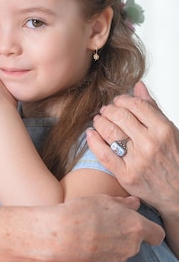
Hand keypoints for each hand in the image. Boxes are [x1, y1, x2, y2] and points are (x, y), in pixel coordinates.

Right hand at [44, 195, 164, 261]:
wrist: (58, 236)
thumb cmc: (80, 213)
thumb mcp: (102, 200)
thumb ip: (122, 203)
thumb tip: (133, 203)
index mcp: (135, 227)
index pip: (156, 234)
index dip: (148, 229)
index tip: (136, 223)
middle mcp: (132, 246)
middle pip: (135, 241)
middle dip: (124, 233)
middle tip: (104, 222)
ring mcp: (119, 259)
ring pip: (122, 250)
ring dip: (112, 243)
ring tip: (91, 232)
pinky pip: (109, 259)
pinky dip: (101, 252)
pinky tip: (86, 243)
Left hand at [86, 81, 178, 213]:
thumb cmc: (174, 160)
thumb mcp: (169, 132)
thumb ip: (152, 109)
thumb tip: (138, 86)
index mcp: (163, 131)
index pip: (135, 106)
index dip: (122, 100)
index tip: (117, 101)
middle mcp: (150, 144)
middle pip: (120, 116)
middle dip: (108, 110)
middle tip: (105, 110)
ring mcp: (137, 160)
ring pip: (109, 132)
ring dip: (99, 122)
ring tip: (98, 120)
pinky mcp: (126, 175)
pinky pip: (103, 153)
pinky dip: (93, 141)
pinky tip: (90, 134)